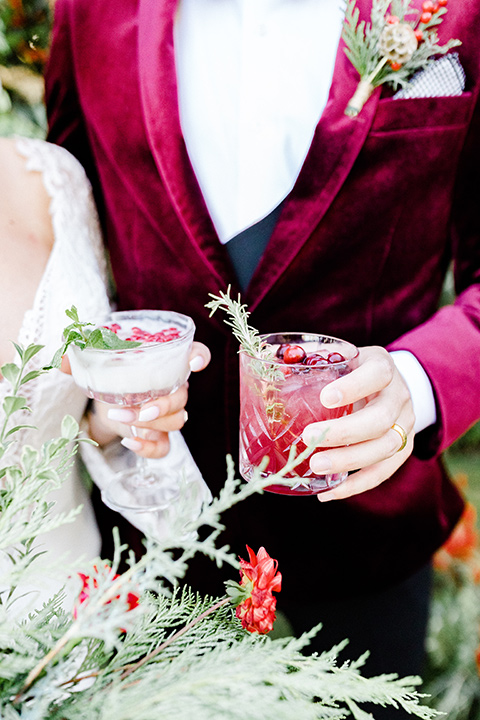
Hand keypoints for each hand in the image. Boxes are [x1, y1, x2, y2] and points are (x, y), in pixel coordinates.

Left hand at [84, 341, 210, 457]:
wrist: (103, 400)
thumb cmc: (108, 372)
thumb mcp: (94, 359)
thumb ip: (79, 356)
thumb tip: (61, 359)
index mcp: (165, 362)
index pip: (194, 354)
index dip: (200, 357)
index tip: (195, 362)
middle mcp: (172, 387)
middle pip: (183, 396)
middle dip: (163, 405)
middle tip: (138, 409)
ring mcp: (167, 413)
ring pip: (176, 421)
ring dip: (150, 423)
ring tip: (120, 418)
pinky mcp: (157, 435)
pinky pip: (165, 447)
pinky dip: (149, 448)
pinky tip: (130, 442)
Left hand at [301, 346, 414, 500]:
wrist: (389, 384)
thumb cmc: (352, 370)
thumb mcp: (338, 356)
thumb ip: (311, 358)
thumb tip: (268, 359)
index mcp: (382, 365)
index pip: (377, 373)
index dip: (354, 387)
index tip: (325, 398)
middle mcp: (399, 395)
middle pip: (381, 418)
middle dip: (344, 432)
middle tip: (308, 438)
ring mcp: (405, 423)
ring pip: (385, 447)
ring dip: (349, 460)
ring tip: (315, 467)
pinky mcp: (403, 448)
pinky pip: (383, 471)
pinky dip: (355, 484)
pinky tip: (328, 491)